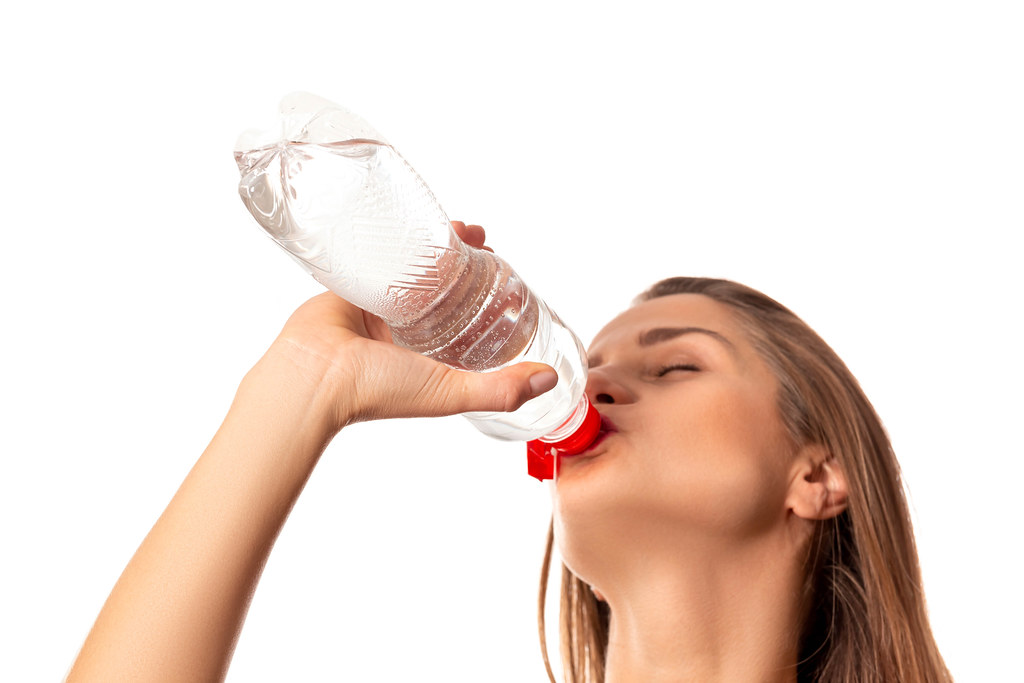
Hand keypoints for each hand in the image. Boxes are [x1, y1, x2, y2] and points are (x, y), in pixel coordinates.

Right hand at [260, 221, 557, 434]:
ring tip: (464, 229)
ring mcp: (381, 307)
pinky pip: (384, 258)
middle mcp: (406, 332)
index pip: (469, 323)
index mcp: (429, 357)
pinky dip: (403, 241)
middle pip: (446, 291)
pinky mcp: (356, 285)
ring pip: (417, 271)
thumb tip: (551, 380)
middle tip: (487, 243)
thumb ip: (501, 389)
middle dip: (469, 266)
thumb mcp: (451, 393)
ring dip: (441, 249)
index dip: (491, 301)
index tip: (510, 280)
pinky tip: (423, 224)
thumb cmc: (377, 391)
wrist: (314, 375)